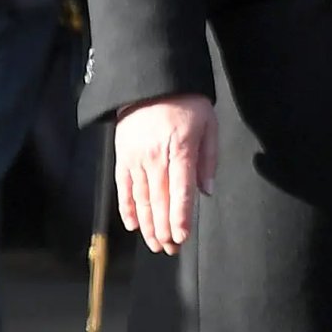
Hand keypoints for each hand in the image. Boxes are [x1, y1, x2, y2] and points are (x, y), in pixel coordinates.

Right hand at [115, 94, 218, 254]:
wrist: (152, 81)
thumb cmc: (186, 102)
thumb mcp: (209, 124)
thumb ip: (208, 159)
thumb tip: (206, 191)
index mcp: (181, 148)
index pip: (181, 189)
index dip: (180, 216)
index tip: (182, 237)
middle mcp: (156, 156)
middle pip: (160, 200)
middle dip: (165, 228)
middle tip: (171, 249)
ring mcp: (136, 158)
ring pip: (141, 199)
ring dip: (148, 225)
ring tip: (155, 244)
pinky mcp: (122, 157)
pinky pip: (124, 188)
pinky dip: (128, 208)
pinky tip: (133, 225)